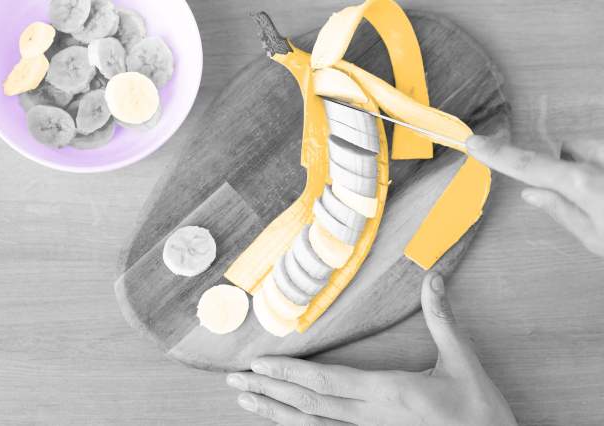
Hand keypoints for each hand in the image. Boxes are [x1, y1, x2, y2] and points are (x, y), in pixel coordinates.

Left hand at [226, 273, 516, 424]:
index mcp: (390, 393)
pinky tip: (282, 421)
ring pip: (313, 424)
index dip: (290, 372)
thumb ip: (443, 320)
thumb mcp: (463, 362)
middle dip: (269, 391)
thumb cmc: (480, 412)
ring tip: (246, 402)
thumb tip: (433, 278)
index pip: (327, 381)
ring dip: (276, 413)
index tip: (258, 364)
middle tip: (234, 382)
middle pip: (310, 403)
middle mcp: (372, 418)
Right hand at [467, 134, 603, 256]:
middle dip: (568, 166)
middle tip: (585, 196)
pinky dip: (603, 169)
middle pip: (567, 150)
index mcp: (582, 184)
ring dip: (592, 166)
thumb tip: (530, 193)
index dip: (498, 154)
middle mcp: (599, 159)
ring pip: (593, 148)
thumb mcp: (597, 238)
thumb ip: (562, 212)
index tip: (474, 143)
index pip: (529, 166)